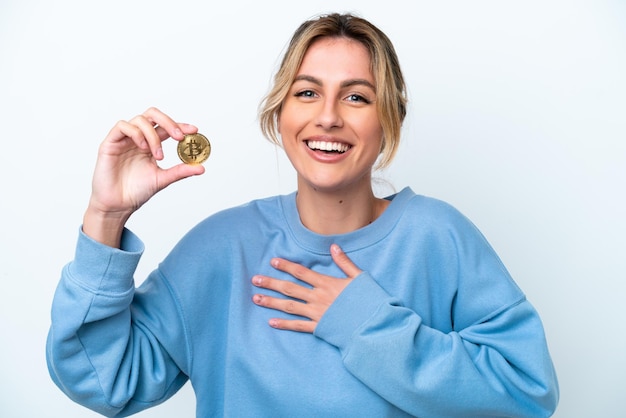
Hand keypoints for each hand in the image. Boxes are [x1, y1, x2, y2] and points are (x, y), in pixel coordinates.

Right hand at [83, 107, 203, 245]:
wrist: (117, 205)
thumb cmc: (136, 192)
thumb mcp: (163, 179)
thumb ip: (180, 172)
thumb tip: (201, 168)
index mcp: (150, 145)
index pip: (166, 128)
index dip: (180, 125)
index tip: (194, 130)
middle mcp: (138, 138)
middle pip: (153, 115)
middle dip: (168, 122)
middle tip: (179, 136)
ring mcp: (124, 139)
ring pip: (140, 120)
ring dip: (153, 135)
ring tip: (158, 156)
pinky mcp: (110, 143)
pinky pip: (122, 126)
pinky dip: (136, 133)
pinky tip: (143, 148)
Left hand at [252, 244, 361, 332]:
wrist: (373, 324)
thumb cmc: (369, 300)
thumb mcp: (359, 277)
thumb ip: (345, 262)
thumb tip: (334, 246)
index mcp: (327, 284)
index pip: (301, 272)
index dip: (286, 266)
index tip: (273, 262)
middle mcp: (318, 298)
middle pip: (290, 288)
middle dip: (271, 283)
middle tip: (255, 280)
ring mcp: (316, 314)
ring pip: (289, 306)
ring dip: (271, 302)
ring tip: (256, 299)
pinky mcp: (319, 328)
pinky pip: (298, 326)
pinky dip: (284, 324)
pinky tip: (271, 322)